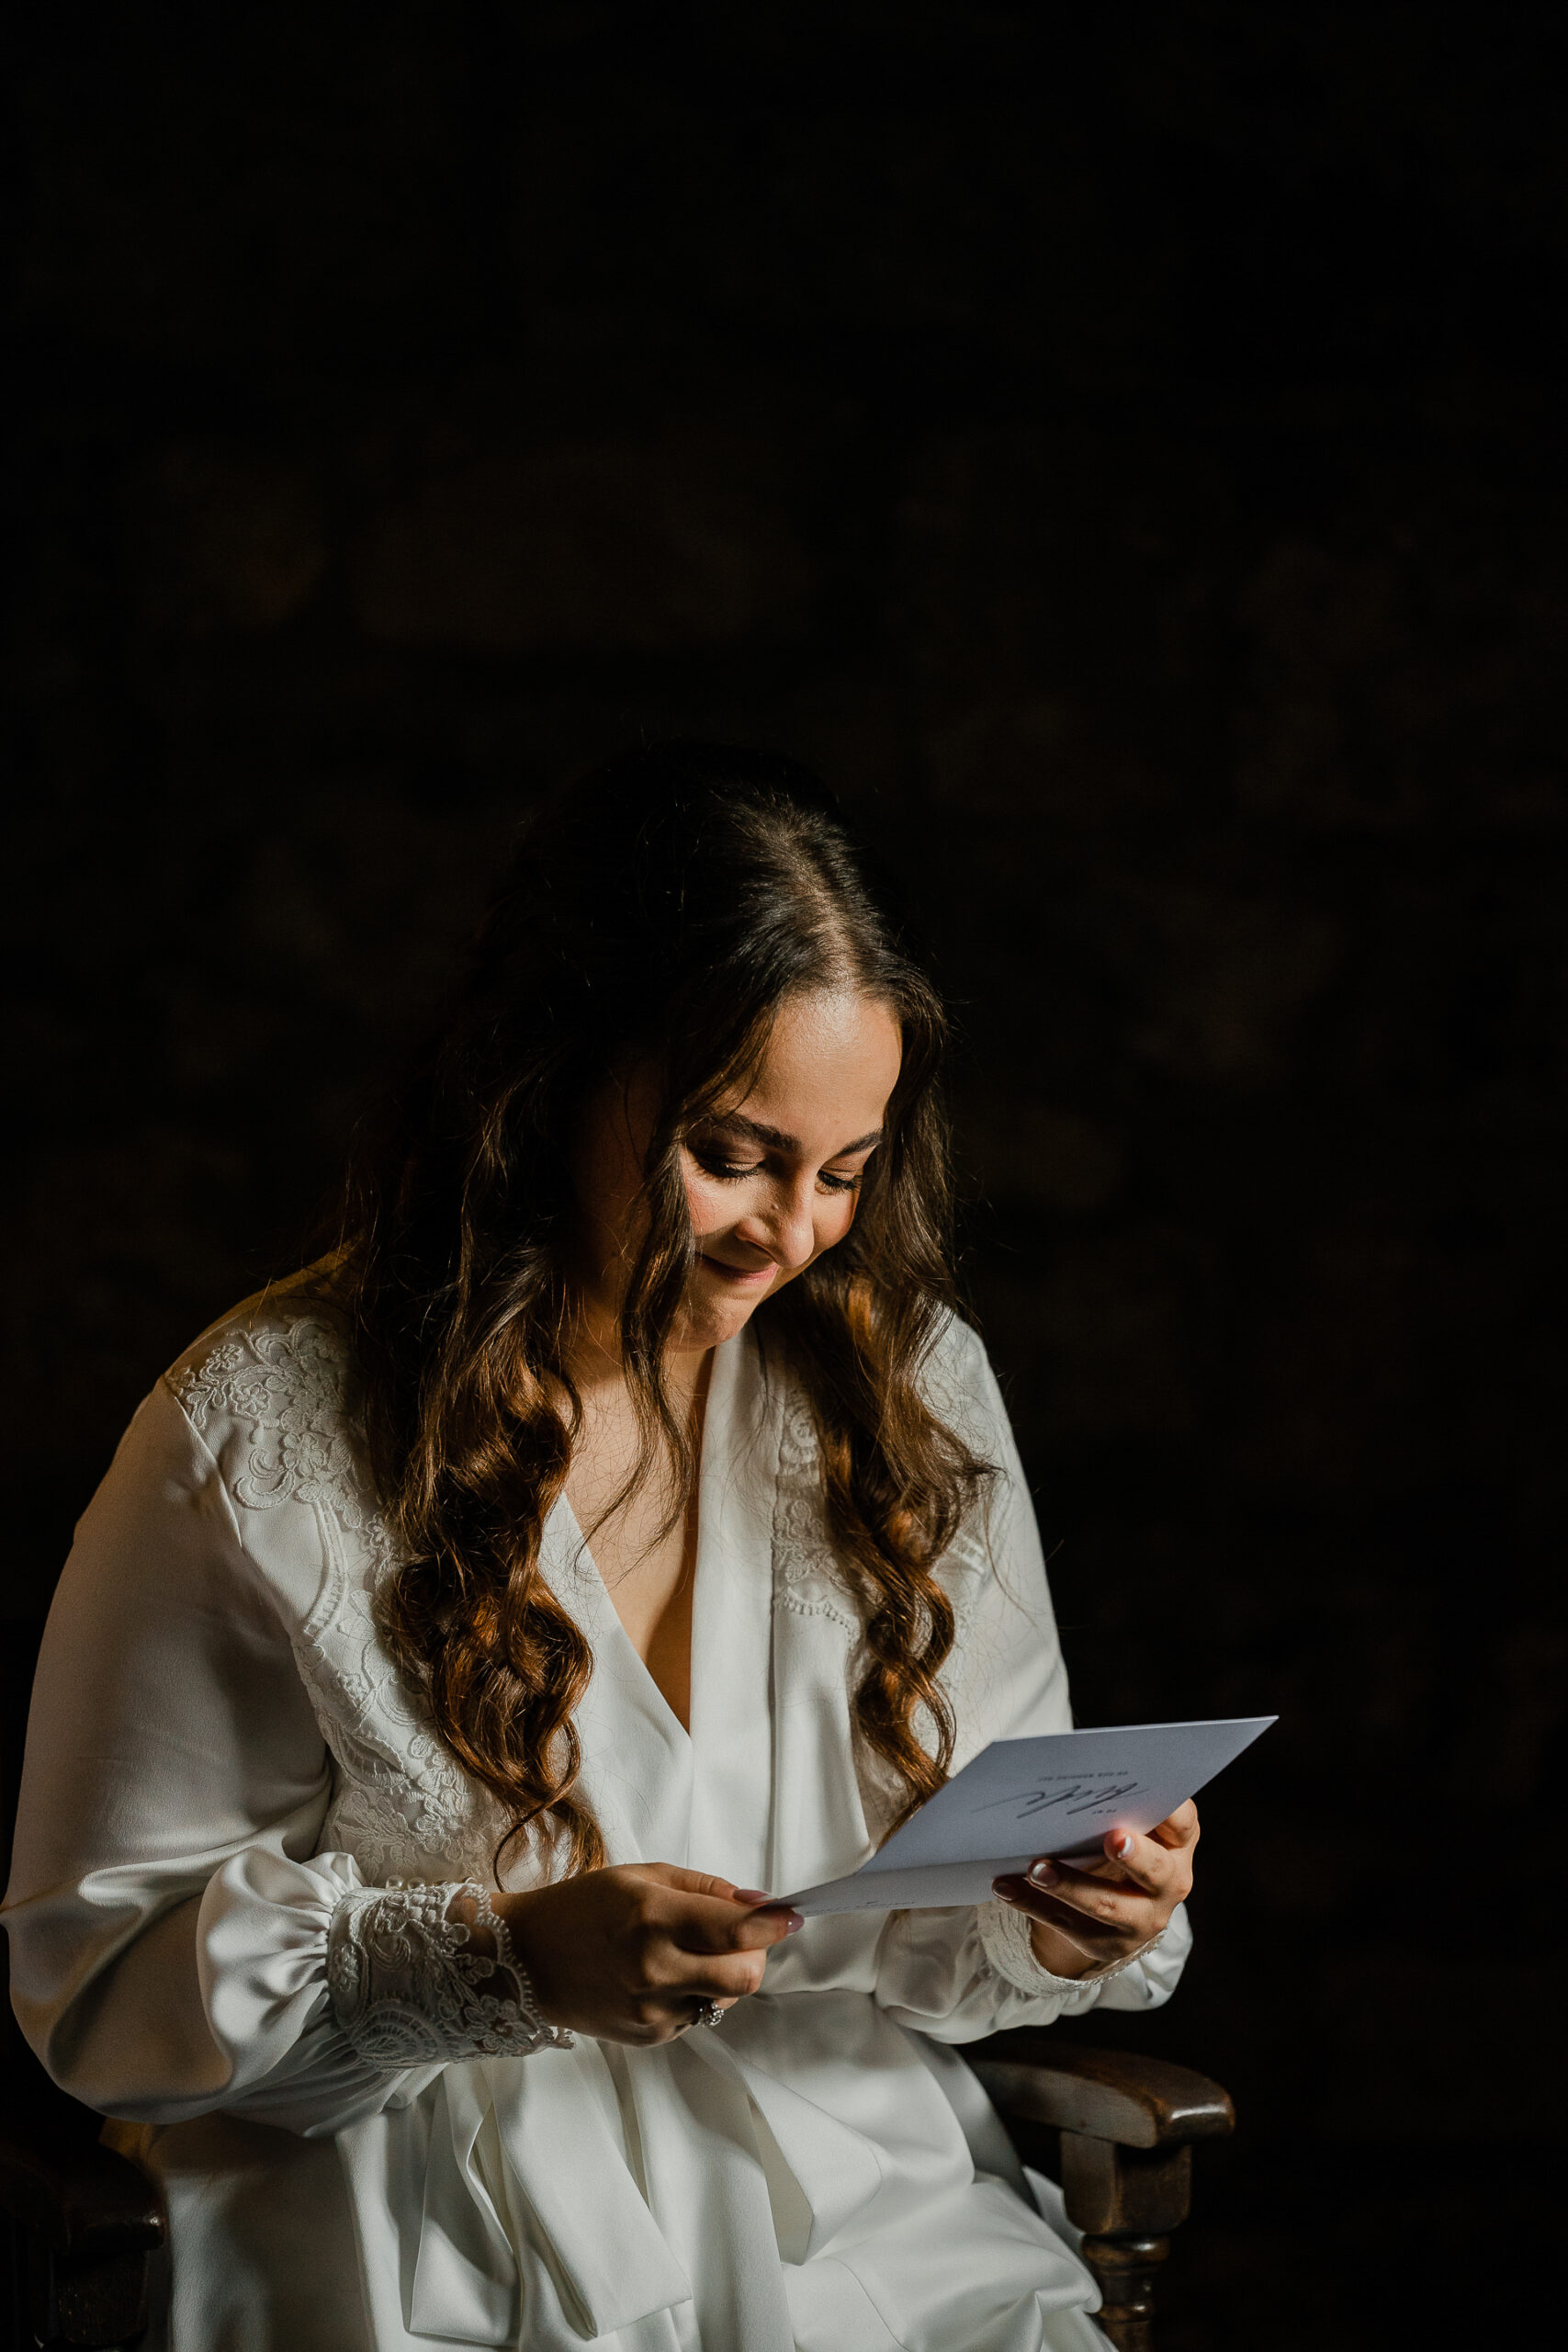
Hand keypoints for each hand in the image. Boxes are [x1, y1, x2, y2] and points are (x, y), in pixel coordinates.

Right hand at [490, 1865, 801, 2044]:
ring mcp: (651, 2009)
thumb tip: (759, 1904)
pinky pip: (694, 2016)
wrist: (525, 1959)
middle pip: (745, 1976)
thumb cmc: (584, 1907)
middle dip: (756, 1955)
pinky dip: (692, 1995)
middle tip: (743, 1938)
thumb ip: (705, 1889)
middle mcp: (655, 1968)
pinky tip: (660, 1977)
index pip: (738, 1930)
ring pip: (724, 1998)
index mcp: (654, 1917)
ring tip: (688, 1954)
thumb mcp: (642, 1876)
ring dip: (723, 1976)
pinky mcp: (647, 2037)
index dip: (773, 1924)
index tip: (791, 1916)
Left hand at [991, 1802, 1198, 1980]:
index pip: (1182, 1825)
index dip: (1170, 1814)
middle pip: (1156, 1872)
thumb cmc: (1121, 1841)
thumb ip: (1118, 1805)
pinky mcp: (1105, 1942)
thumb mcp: (1132, 1824)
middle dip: (1135, 1856)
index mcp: (1176, 1844)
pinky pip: (1066, 1924)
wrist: (1118, 1906)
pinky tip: (1005, 1887)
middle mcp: (1169, 1884)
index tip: (1148, 1798)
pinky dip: (1032, 1904)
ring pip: (1106, 1905)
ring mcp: (1140, 1919)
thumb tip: (1072, 1773)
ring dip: (1069, 1885)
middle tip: (1112, 1839)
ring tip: (1036, 1868)